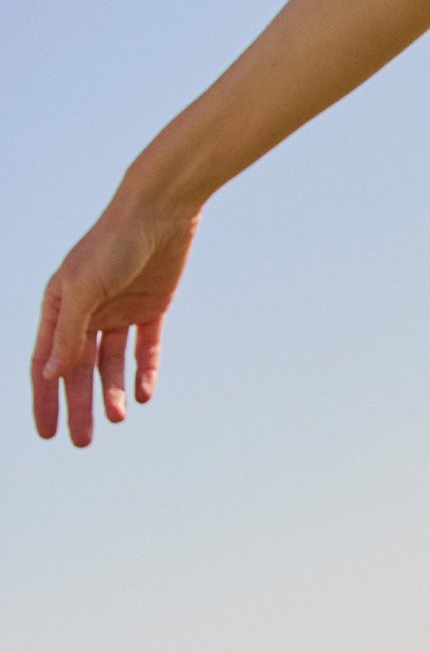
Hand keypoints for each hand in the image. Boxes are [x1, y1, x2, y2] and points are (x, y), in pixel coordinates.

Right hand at [32, 193, 199, 446]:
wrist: (163, 208)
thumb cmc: (115, 241)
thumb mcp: (84, 288)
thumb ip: (67, 333)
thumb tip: (47, 375)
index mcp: (59, 305)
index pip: (47, 362)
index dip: (44, 399)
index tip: (46, 434)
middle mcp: (87, 310)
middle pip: (79, 369)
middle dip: (79, 406)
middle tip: (82, 443)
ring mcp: (119, 309)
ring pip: (111, 363)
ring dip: (111, 392)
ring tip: (117, 420)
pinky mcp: (152, 306)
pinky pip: (145, 348)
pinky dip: (144, 372)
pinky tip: (142, 395)